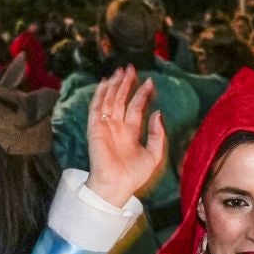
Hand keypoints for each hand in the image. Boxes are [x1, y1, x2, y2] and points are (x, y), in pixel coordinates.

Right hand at [85, 66, 166, 207]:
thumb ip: (157, 133)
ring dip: (114, 85)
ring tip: (121, 70)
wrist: (117, 185)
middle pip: (121, 99)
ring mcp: (105, 126)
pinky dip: (99, 94)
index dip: (142, 94)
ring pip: (109, 100)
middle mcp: (117, 126)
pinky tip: (105, 82)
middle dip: (126, 83)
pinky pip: (96, 107)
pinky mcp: (95, 128)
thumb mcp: (153, 154)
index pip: (135, 107)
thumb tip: (157, 113)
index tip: (150, 81)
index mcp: (130, 132)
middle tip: (131, 68)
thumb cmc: (134, 175)